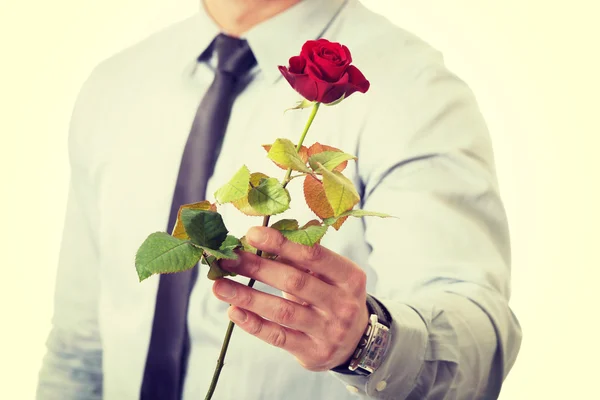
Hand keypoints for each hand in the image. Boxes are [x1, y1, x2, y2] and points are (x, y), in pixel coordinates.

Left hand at [213, 226, 368, 371]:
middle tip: (228, 258)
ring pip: (281, 311)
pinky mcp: (312, 352)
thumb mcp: (331, 274)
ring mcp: (328, 331)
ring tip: (219, 286)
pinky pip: (278, 336)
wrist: (356, 341)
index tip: (252, 234)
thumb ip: (303, 257)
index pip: (313, 255)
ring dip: (247, 296)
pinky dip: (254, 323)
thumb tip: (260, 237)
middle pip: (294, 281)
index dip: (281, 243)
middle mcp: (342, 304)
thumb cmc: (333, 296)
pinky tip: (233, 311)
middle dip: (257, 267)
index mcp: (349, 277)